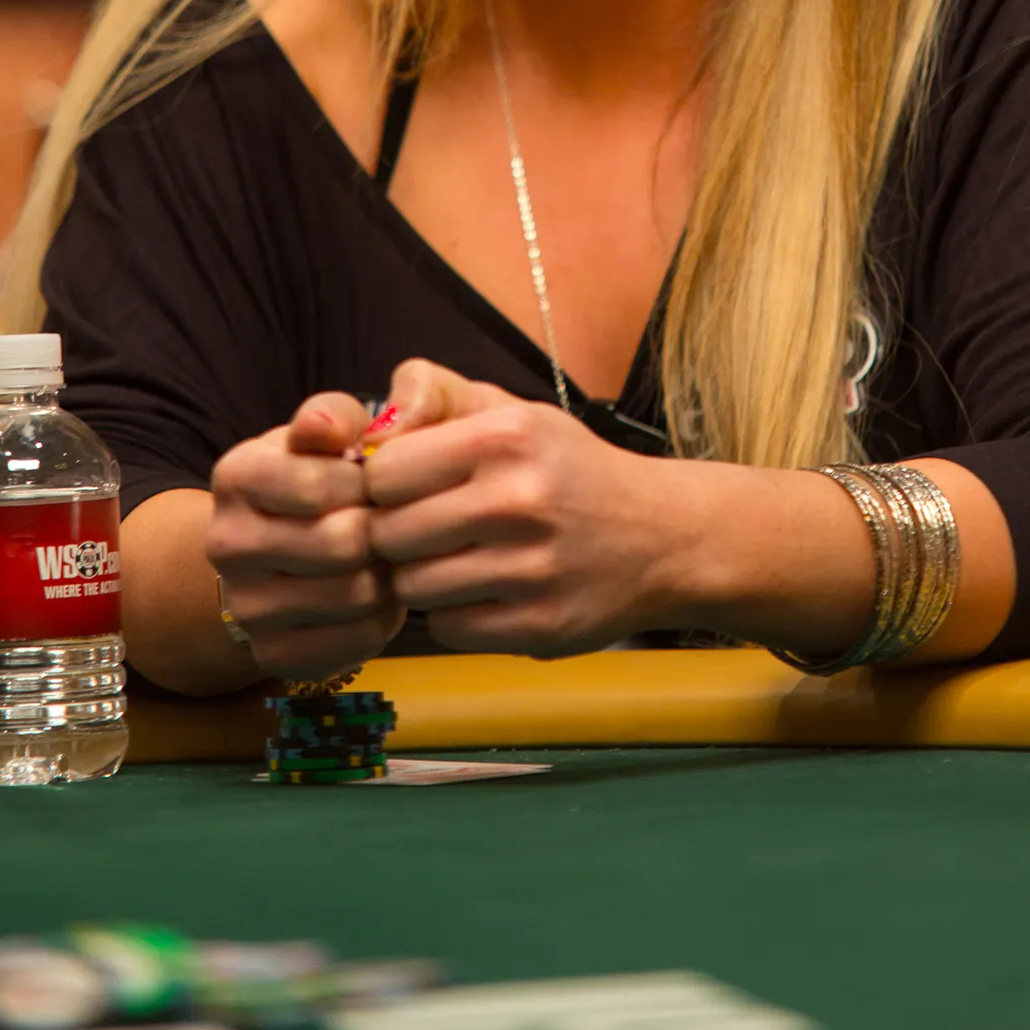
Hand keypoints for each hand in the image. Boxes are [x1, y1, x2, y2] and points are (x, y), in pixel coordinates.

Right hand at [208, 391, 404, 682]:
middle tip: (388, 522)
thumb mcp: (324, 430)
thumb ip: (333, 415)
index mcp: (236, 476)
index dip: (368, 482)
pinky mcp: (273, 655)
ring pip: (355, 596)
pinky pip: (356, 643)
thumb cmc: (317, 475)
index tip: (373, 481)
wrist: (275, 548)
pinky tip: (373, 593)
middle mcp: (226, 544)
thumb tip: (331, 429)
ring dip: (387, 574)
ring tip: (383, 555)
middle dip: (381, 530)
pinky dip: (381, 618)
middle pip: (342, 545)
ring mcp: (245, 607)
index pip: (321, 484)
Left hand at [364, 358, 682, 654]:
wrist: (662, 535)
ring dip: (422, 578)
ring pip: (412, 588)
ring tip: (455, 560)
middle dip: (396, 533)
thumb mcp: (512, 409)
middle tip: (425, 528)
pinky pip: (447, 630)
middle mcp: (519, 500)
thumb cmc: (568, 468)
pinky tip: (483, 590)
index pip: (384, 471)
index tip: (405, 486)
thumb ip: (433, 398)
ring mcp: (531, 570)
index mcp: (507, 436)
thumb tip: (368, 429)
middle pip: (389, 535)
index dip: (384, 482)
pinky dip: (454, 615)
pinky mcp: (539, 628)